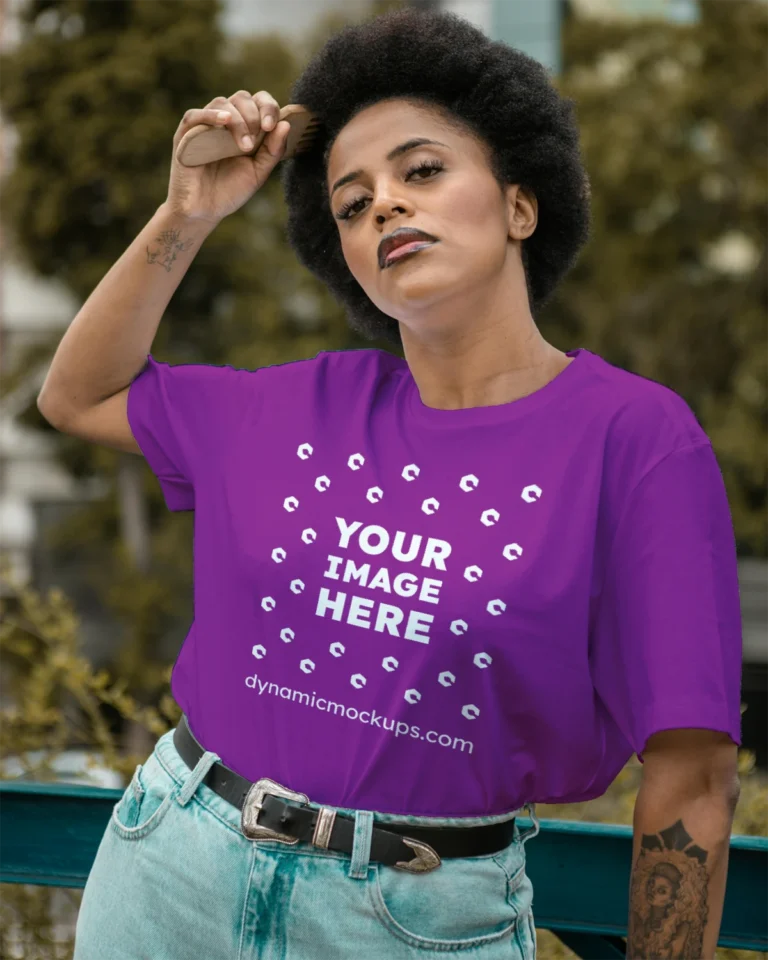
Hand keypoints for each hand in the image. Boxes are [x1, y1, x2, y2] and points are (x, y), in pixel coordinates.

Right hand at [165, 90, 290, 224]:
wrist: (204, 211)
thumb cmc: (230, 190)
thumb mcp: (258, 173)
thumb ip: (272, 151)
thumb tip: (286, 125)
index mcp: (245, 127)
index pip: (258, 102)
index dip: (268, 107)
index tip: (272, 126)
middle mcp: (225, 122)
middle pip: (241, 98)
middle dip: (254, 114)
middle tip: (257, 139)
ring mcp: (205, 126)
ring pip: (221, 103)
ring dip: (238, 120)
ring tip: (245, 145)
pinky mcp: (185, 134)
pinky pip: (194, 115)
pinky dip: (211, 115)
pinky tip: (225, 121)